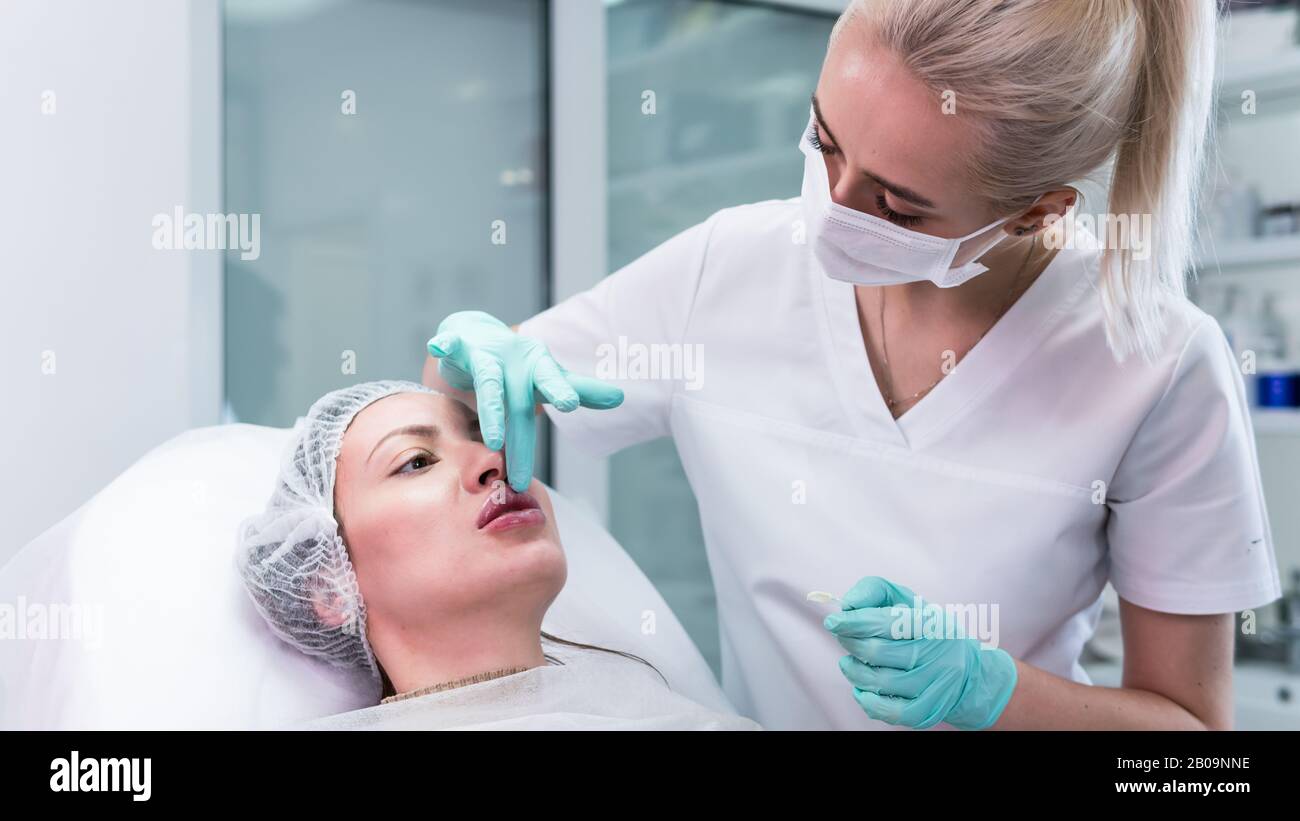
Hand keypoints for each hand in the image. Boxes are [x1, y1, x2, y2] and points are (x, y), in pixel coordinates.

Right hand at [428, 310, 622, 490]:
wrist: (478, 336)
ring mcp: (485, 353)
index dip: (560, 391)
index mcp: (538, 367)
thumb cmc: (518, 367)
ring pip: (488, 382)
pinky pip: (450, 345)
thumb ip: (581, 388)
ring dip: (489, 408)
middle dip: (520, 438)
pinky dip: (445, 344)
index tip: (570, 405)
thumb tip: (620, 397)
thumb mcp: (548, 378)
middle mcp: (514, 360)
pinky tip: (439, 346)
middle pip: (518, 402)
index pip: (552, 383)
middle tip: (521, 476)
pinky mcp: (458, 347)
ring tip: (491, 440)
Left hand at [822, 576, 1016, 729]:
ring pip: (880, 681)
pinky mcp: (928, 710)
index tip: (834, 621)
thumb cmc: (926, 632)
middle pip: (879, 651)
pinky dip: (867, 701)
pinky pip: (890, 711)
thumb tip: (848, 604)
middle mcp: (938, 654)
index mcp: (933, 623)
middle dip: (851, 643)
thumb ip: (876, 591)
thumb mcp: (908, 602)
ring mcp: (935, 685)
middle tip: (844, 638)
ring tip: (848, 663)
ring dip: (854, 671)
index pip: (889, 622)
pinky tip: (860, 688)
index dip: (856, 622)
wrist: (969, 673)